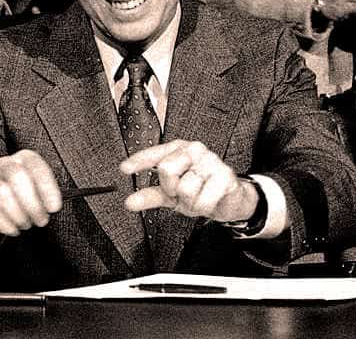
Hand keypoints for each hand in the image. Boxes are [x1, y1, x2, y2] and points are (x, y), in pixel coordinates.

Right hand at [0, 149, 60, 239]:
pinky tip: (14, 229)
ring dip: (18, 214)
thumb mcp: (38, 186)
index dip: (46, 187)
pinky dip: (6, 223)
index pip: (35, 165)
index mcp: (24, 158)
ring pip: (2, 193)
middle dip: (32, 203)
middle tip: (42, 220)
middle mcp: (5, 164)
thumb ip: (47, 192)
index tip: (54, 208)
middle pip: (16, 176)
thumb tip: (53, 207)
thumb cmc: (24, 191)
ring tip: (27, 224)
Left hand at [121, 140, 257, 222]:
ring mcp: (210, 161)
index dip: (138, 161)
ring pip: (185, 188)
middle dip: (172, 189)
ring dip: (190, 202)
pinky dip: (203, 207)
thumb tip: (130, 202)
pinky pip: (202, 199)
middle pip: (167, 169)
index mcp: (178, 150)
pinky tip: (209, 200)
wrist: (231, 199)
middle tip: (181, 193)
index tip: (124, 168)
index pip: (154, 153)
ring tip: (197, 197)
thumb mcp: (171, 194)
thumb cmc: (200, 190)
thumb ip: (150, 196)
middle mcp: (194, 150)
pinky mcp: (225, 175)